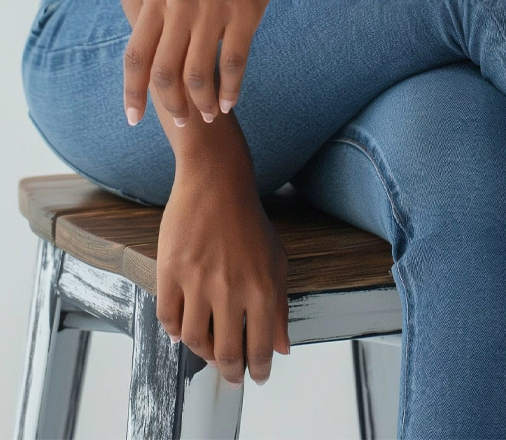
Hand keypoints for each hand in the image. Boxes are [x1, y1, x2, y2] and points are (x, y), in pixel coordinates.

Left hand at [123, 0, 294, 126]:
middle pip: (164, 72)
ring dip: (201, 102)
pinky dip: (230, 89)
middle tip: (183, 122)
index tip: (135, 119)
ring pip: (197, 73)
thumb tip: (151, 62)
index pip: (135, 55)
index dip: (132, 92)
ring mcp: (211, 8)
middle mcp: (179, 4)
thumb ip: (162, 15)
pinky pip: (233, 63)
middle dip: (171, 105)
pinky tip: (230, 101)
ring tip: (208, 114)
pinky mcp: (243, 13)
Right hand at [156, 133, 289, 384]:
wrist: (216, 182)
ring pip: (194, 340)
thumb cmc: (248, 221)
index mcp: (262, 288)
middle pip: (226, 353)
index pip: (259, 349)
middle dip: (230, 372)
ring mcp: (198, 280)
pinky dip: (175, 331)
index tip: (256, 377)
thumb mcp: (277, 261)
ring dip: (202, 353)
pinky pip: (168, 317)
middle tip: (230, 375)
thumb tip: (282, 349)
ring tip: (209, 350)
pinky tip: (183, 329)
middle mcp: (231, 289)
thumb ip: (280, 307)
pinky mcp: (171, 270)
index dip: (258, 371)